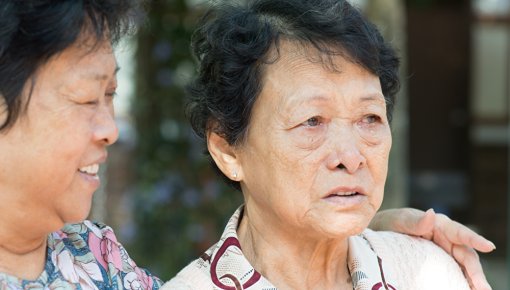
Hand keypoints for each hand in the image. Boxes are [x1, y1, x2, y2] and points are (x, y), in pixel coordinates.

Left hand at [369, 208, 495, 289]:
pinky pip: (454, 272)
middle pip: (466, 255)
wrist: (382, 233)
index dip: (475, 239)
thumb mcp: (400, 220)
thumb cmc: (392, 223)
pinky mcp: (441, 263)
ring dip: (473, 280)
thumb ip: (414, 220)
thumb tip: (431, 214)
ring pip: (464, 267)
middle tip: (483, 288)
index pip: (460, 232)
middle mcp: (447, 239)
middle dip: (476, 272)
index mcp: (440, 225)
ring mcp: (445, 252)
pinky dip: (462, 282)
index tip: (489, 246)